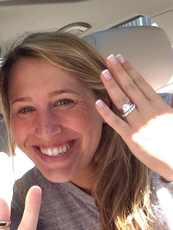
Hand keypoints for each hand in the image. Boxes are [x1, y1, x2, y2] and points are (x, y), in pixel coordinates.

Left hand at [95, 54, 172, 180]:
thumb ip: (169, 104)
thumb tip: (169, 96)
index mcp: (159, 105)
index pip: (142, 82)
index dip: (130, 69)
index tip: (122, 58)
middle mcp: (148, 111)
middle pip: (131, 87)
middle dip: (119, 71)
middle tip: (109, 58)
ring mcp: (139, 123)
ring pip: (123, 100)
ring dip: (112, 85)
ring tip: (103, 72)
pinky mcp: (131, 137)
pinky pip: (116, 122)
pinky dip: (106, 112)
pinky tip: (98, 102)